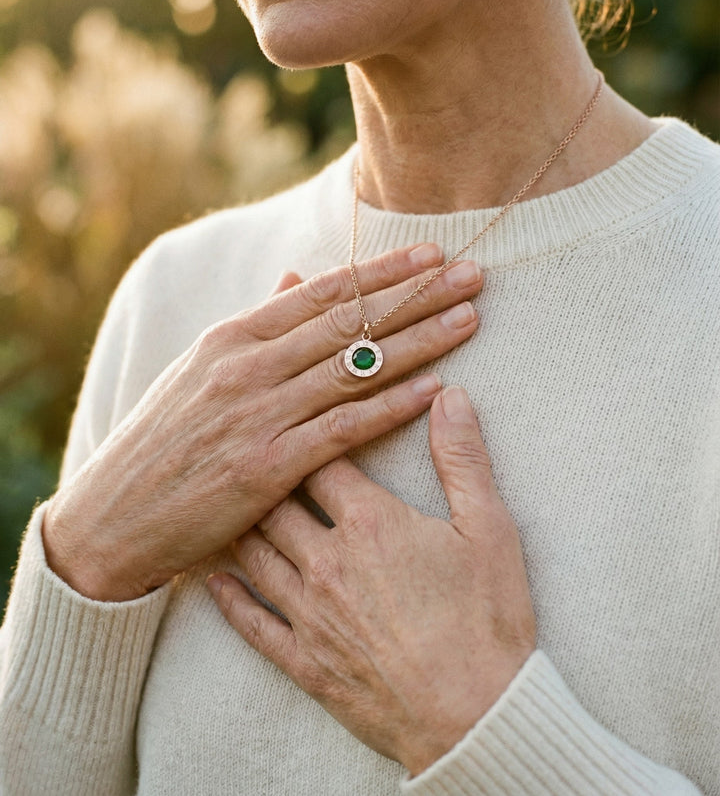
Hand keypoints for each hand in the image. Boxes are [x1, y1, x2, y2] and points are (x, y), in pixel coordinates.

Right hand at [43, 245, 482, 600]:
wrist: (112, 516)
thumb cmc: (162, 442)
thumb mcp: (200, 371)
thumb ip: (257, 327)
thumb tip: (295, 277)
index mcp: (232, 337)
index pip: (323, 293)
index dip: (383, 272)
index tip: (432, 255)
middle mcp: (248, 366)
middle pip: (350, 322)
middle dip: (417, 294)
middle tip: (472, 273)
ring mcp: (257, 414)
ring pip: (355, 368)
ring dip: (419, 340)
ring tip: (468, 318)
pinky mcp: (265, 467)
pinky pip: (342, 429)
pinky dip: (391, 406)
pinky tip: (435, 389)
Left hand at [209, 386, 535, 776]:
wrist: (476, 718)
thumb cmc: (487, 622)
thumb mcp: (489, 529)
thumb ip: (463, 458)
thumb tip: (449, 395)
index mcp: (370, 523)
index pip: (322, 457)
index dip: (314, 433)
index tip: (305, 419)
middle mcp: (326, 560)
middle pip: (277, 499)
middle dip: (268, 472)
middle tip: (255, 452)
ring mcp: (309, 612)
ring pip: (255, 551)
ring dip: (239, 523)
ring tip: (223, 501)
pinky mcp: (303, 659)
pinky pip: (251, 622)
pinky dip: (228, 598)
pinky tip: (212, 580)